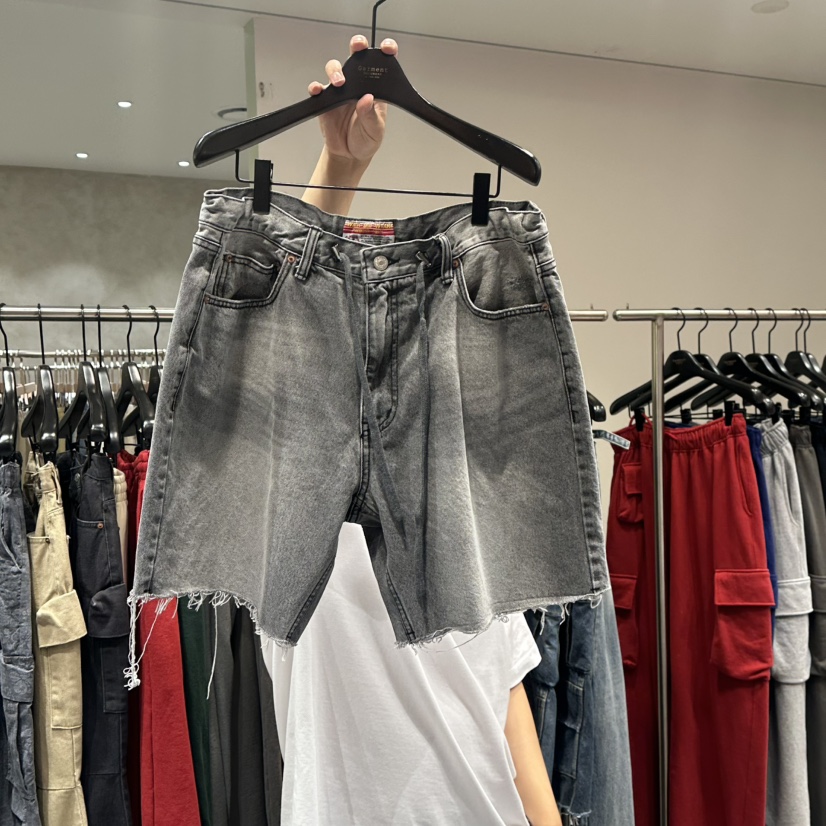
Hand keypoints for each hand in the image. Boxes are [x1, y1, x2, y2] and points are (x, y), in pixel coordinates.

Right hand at [308, 34, 397, 163]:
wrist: (350, 155)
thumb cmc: (367, 139)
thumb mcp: (375, 130)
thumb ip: (371, 115)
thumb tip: (367, 99)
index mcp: (375, 88)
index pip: (381, 64)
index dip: (385, 51)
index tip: (387, 48)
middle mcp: (357, 84)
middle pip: (356, 56)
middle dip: (357, 46)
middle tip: (358, 47)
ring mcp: (340, 90)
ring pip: (335, 68)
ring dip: (336, 70)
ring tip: (340, 82)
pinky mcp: (326, 100)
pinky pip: (319, 89)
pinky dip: (316, 87)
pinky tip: (318, 91)